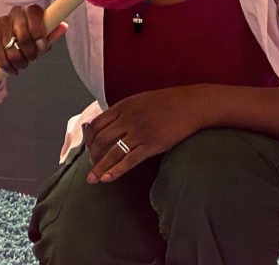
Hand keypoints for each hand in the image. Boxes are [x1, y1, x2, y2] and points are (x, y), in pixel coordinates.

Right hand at [0, 5, 67, 75]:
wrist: (0, 47)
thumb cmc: (25, 41)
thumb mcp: (41, 39)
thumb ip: (52, 34)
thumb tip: (64, 26)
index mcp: (29, 11)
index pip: (34, 12)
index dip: (38, 30)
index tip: (41, 45)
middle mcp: (15, 13)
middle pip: (23, 33)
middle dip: (29, 51)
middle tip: (32, 58)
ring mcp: (0, 24)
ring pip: (12, 49)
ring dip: (19, 62)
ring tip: (22, 64)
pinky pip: (1, 58)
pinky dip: (8, 68)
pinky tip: (12, 69)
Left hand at [83, 85, 211, 183]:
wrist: (192, 104)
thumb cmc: (167, 102)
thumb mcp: (139, 100)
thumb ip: (122, 111)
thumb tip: (107, 124)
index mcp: (123, 106)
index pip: (97, 124)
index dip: (88, 138)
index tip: (86, 148)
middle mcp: (128, 119)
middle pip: (101, 139)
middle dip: (92, 155)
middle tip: (90, 165)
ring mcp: (140, 132)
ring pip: (112, 152)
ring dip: (99, 167)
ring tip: (91, 179)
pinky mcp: (153, 145)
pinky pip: (130, 160)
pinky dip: (116, 170)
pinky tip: (107, 179)